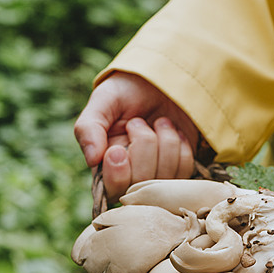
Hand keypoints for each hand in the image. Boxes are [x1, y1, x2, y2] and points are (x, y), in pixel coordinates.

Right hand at [74, 72, 199, 199]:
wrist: (162, 82)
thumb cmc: (128, 90)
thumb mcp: (104, 100)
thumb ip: (88, 127)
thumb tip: (92, 160)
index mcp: (105, 164)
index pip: (112, 190)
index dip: (117, 175)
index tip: (118, 150)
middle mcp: (131, 176)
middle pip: (141, 183)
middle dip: (144, 145)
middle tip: (139, 122)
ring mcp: (158, 176)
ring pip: (166, 177)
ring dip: (165, 141)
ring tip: (159, 123)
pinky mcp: (180, 171)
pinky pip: (185, 171)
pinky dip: (181, 146)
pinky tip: (174, 132)